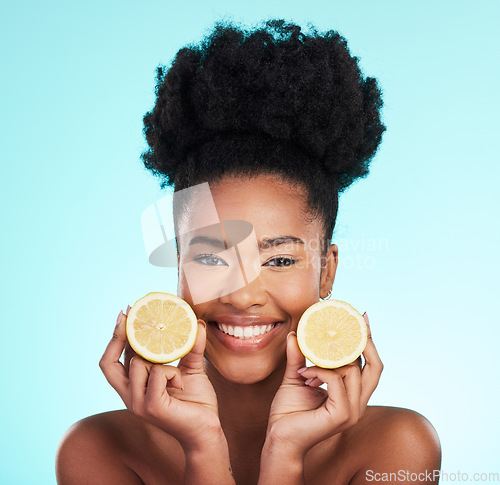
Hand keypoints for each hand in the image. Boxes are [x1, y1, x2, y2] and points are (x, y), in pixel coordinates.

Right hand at [99, 309, 222, 450]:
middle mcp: (130, 396)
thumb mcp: (191, 368)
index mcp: (135, 387)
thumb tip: (197, 322)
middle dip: (116, 336)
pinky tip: (182, 384)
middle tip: (129, 314)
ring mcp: (137, 403)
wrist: (207, 430)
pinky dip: (173, 372)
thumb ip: (191, 347)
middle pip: (107, 363)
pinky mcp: (151, 407)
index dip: (114, 337)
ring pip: (138, 363)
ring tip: (177, 374)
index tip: (125, 313)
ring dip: (161, 361)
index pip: (112, 361)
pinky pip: (158, 373)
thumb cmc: (197, 402)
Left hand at [265, 312, 382, 455]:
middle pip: (376, 366)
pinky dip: (320, 371)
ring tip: (308, 364)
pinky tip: (304, 375)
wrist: (279, 439)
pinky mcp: (341, 415)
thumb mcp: (296, 377)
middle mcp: (357, 403)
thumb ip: (299, 357)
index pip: (370, 365)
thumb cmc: (288, 413)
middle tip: (355, 320)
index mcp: (352, 394)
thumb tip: (294, 333)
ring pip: (354, 370)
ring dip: (329, 359)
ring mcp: (352, 411)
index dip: (368, 341)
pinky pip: (337, 381)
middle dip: (366, 341)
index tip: (361, 318)